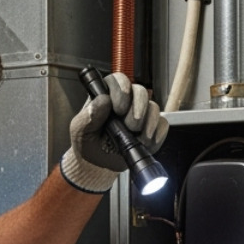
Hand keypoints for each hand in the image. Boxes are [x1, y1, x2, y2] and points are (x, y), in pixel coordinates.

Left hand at [60, 71, 167, 193]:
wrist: (97, 164)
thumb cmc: (87, 143)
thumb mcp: (79, 130)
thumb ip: (88, 115)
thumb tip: (103, 100)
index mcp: (107, 95)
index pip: (119, 80)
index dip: (122, 91)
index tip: (118, 109)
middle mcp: (126, 101)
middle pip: (141, 91)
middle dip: (138, 109)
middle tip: (130, 125)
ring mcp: (141, 114)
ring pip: (154, 107)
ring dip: (148, 123)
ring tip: (136, 137)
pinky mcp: (151, 128)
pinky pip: (163, 124)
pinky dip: (157, 134)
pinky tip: (145, 142)